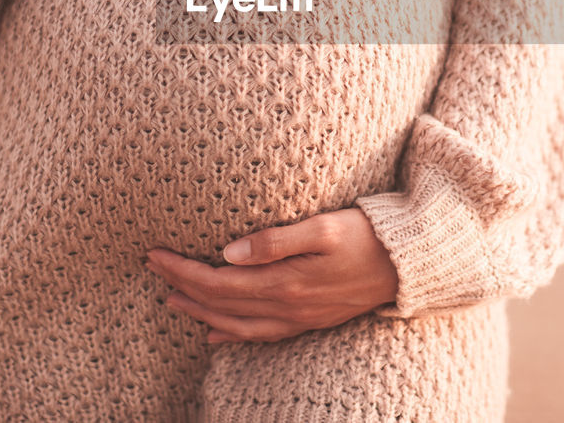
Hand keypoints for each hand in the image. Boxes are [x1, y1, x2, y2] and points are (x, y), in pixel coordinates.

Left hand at [145, 207, 399, 342]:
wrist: (411, 264)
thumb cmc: (369, 235)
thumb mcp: (324, 227)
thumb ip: (275, 240)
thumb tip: (228, 252)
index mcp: (284, 282)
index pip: (218, 280)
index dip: (182, 268)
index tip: (154, 254)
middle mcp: (287, 306)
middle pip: (220, 303)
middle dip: (183, 285)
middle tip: (151, 267)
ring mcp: (299, 317)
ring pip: (236, 324)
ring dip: (200, 312)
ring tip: (172, 300)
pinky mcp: (310, 319)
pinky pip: (262, 335)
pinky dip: (234, 336)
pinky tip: (218, 335)